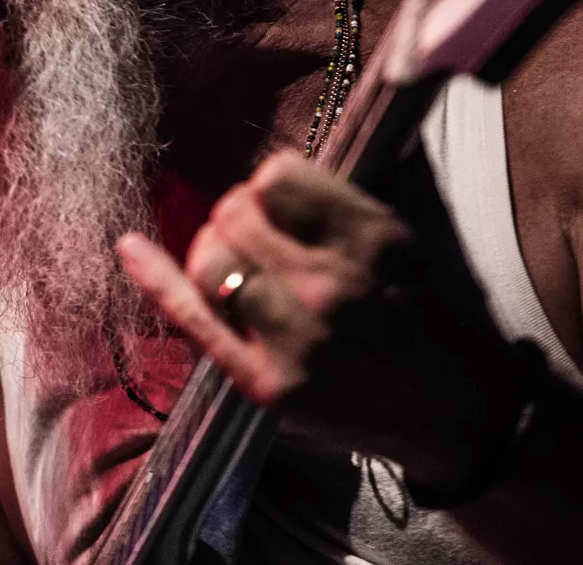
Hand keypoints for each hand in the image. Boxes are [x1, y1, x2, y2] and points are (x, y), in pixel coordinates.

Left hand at [116, 150, 531, 484]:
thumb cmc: (423, 318)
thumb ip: (336, 205)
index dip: (271, 185)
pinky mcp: (268, 383)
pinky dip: (154, 276)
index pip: (277, 177)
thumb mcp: (402, 245)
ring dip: (212, 249)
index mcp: (372, 241)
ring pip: (209, 258)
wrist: (453, 416)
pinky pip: (193, 316)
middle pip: (234, 214)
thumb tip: (268, 166)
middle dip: (238, 216)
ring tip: (236, 264)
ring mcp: (296, 338)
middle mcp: (331, 287)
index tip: (279, 202)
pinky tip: (129, 247)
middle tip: (258, 238)